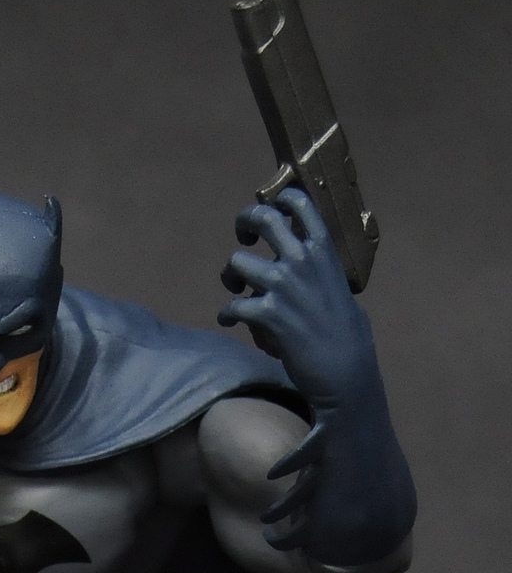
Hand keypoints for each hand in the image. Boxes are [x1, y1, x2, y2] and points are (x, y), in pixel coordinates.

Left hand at [218, 187, 374, 402]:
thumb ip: (318, 267)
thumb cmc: (345, 335)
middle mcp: (302, 260)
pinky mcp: (268, 313)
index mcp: (323, 252)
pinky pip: (232, 305)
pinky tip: (230, 320)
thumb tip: (303, 253)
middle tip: (243, 238)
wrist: (345, 372)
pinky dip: (227, 314)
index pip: (300, 203)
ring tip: (236, 290)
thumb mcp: (338, 289)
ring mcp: (284, 285)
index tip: (271, 209)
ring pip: (236, 262)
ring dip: (230, 277)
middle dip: (245, 222)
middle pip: (263, 218)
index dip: (279, 200)